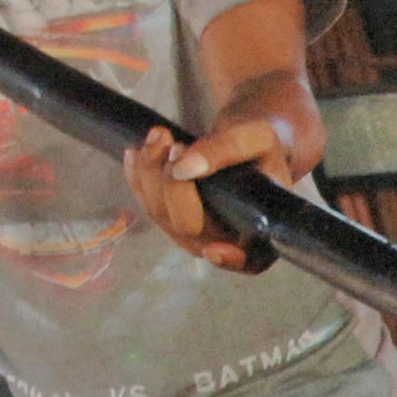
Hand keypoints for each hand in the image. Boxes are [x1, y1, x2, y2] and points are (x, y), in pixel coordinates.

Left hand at [126, 119, 291, 272]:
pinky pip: (145, 203)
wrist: (244, 145)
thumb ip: (229, 148)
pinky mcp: (169, 219)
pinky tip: (136, 152)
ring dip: (150, 173)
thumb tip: (184, 166)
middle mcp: (225, 241)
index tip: (214, 249)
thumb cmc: (259, 148)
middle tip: (177, 146)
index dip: (230, 260)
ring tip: (160, 136)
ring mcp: (193, 233)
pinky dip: (137, 177)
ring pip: (160, 214)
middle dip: (174, 186)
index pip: (249, 260)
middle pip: (189, 228)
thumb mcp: (257, 137)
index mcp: (260, 230)